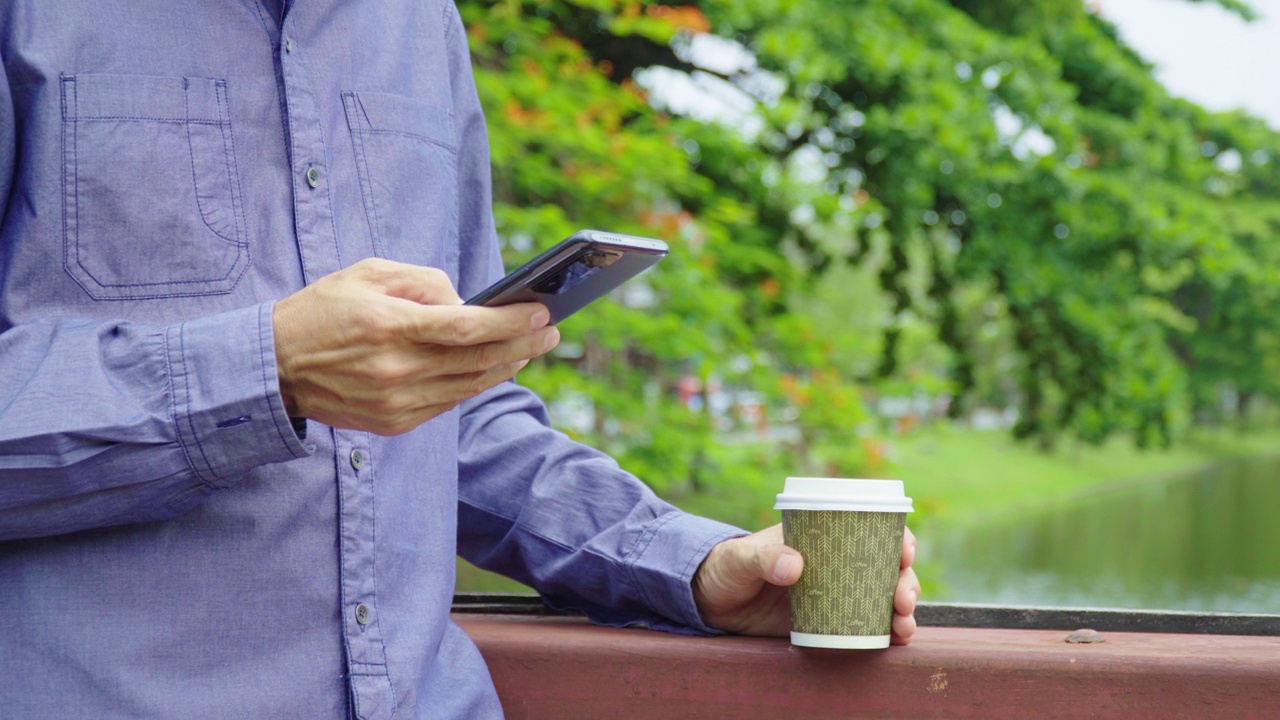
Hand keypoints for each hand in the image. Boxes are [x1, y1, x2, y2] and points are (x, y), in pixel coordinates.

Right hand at [273, 258, 558, 434]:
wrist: (273, 366)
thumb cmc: (324, 310)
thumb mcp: (368, 273)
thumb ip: (422, 281)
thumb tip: (467, 301)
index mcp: (389, 325)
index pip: (467, 327)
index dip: (511, 321)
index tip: (542, 312)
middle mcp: (395, 369)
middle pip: (478, 360)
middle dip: (523, 344)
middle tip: (552, 331)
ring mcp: (395, 402)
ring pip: (469, 386)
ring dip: (507, 367)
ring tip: (531, 348)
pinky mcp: (393, 423)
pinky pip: (448, 403)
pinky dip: (476, 385)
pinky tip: (494, 368)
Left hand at [692, 524, 919, 643]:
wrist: (711, 603)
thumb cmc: (725, 567)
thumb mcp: (740, 558)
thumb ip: (762, 558)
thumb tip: (794, 567)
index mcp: (822, 535)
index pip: (870, 528)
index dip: (896, 538)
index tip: (904, 553)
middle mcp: (837, 562)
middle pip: (887, 566)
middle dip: (906, 581)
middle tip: (903, 599)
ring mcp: (836, 593)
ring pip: (884, 596)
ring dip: (904, 609)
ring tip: (903, 625)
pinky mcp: (829, 622)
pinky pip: (868, 625)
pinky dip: (888, 631)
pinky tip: (896, 640)